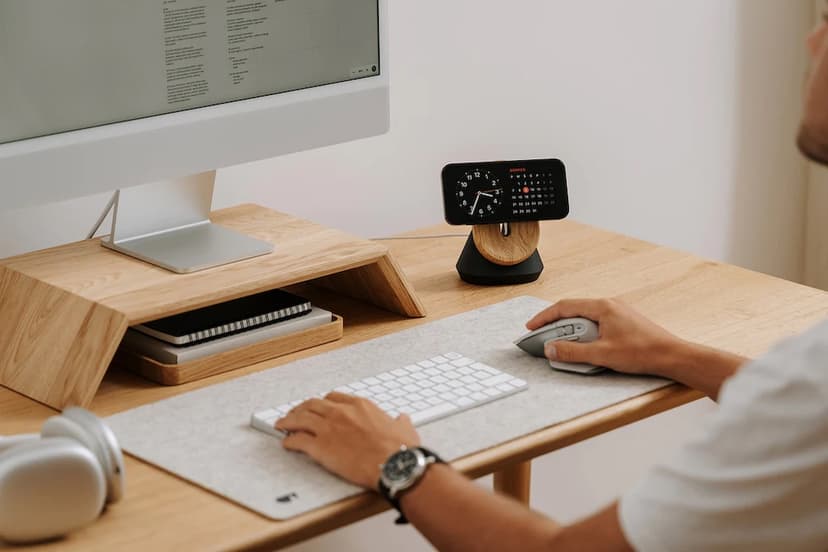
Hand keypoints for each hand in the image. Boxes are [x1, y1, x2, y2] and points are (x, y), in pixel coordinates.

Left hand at [275, 392, 419, 488]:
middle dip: (301, 408)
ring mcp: (329, 429)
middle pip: (313, 404)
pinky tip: (286, 444)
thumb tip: (402, 419)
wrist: (394, 464)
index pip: (334, 397)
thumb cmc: (399, 449)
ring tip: (281, 425)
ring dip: (288, 421)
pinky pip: (298, 440)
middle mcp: (341, 413)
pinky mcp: (321, 447)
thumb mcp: (404, 429)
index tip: (319, 406)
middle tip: (295, 413)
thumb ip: (400, 422)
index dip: (323, 402)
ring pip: (300, 419)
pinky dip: (289, 441)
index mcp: (360, 406)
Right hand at [526, 298, 684, 375]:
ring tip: (565, 345)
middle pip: (574, 310)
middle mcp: (610, 305)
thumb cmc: (643, 352)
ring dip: (572, 330)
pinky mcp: (624, 323)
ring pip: (585, 318)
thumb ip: (572, 351)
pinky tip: (586, 346)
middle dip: (556, 325)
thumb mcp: (601, 354)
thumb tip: (551, 348)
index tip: (532, 326)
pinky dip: (585, 333)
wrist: (672, 356)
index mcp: (602, 307)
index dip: (545, 317)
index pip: (564, 306)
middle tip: (544, 338)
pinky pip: (597, 324)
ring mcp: (618, 313)